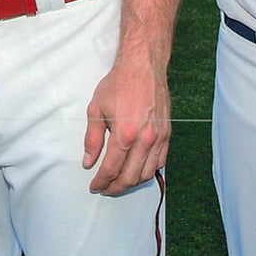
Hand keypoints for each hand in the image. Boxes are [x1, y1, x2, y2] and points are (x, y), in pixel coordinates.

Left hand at [83, 54, 169, 194]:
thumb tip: (88, 162)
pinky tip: (137, 170)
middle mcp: (144, 140)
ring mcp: (158, 138)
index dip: (101, 181)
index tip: (94, 186)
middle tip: (105, 188)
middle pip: (130, 177)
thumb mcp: (96, 109)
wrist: (142, 66)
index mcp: (125, 134)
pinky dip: (148, 171)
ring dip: (132, 182)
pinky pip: (160, 162)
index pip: (111, 169)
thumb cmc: (118, 84)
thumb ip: (92, 139)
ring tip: (119, 182)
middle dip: (115, 187)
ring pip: (147, 173)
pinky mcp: (167, 134)